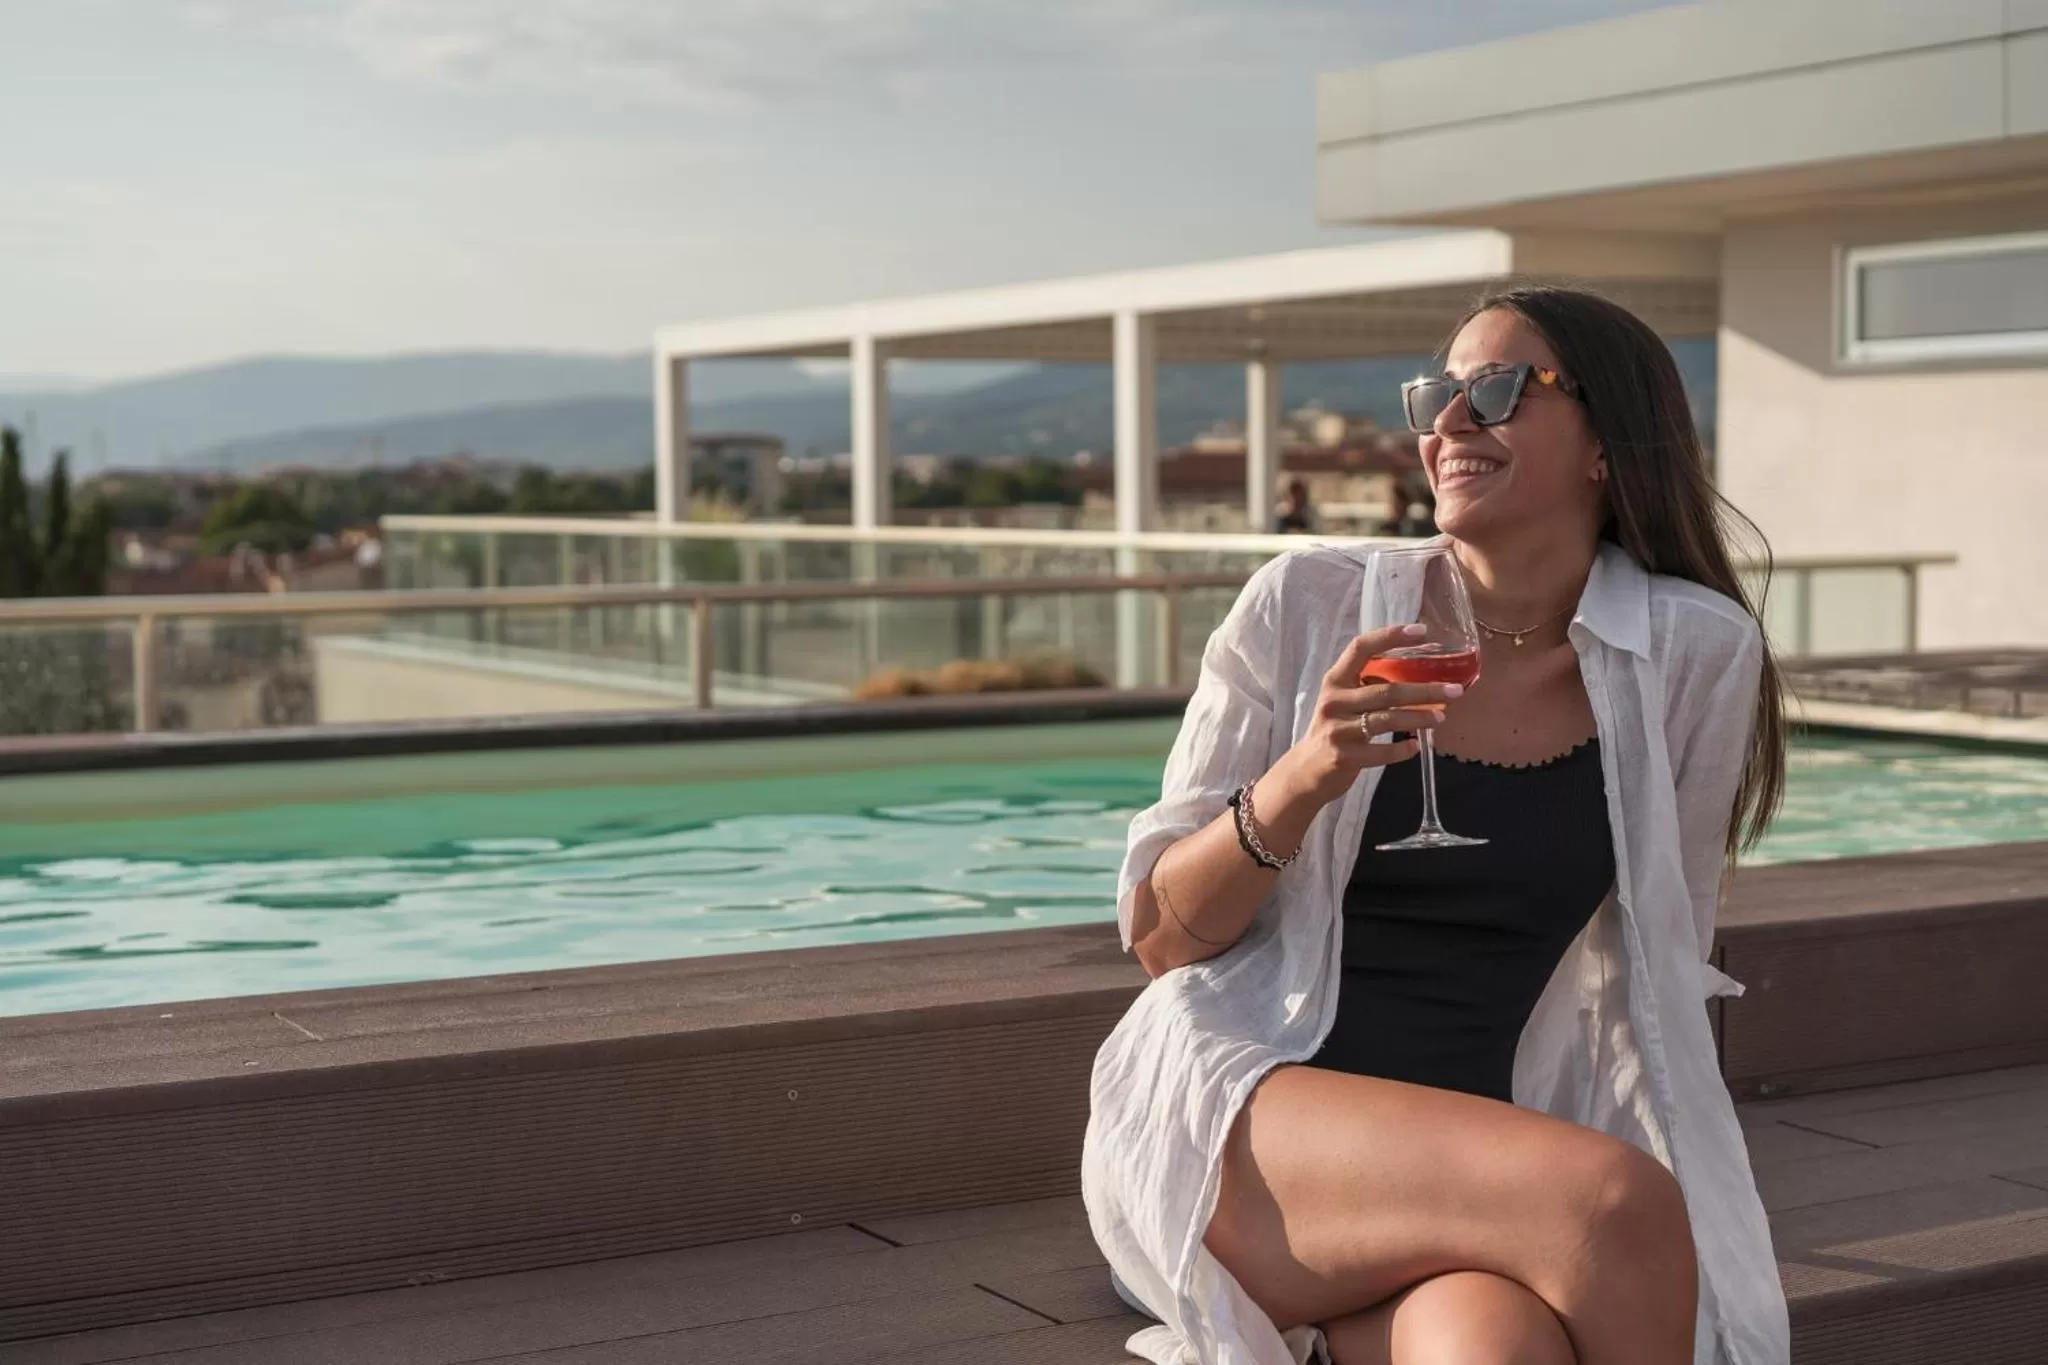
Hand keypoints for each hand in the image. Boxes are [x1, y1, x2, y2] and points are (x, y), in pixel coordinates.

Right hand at [1274, 625, 1465, 808]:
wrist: (1306, 769)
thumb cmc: (1334, 728)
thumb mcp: (1343, 700)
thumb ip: (1369, 685)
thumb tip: (1419, 673)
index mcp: (1335, 680)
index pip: (1361, 648)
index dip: (1390, 636)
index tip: (1421, 631)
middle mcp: (1334, 700)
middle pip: (1386, 691)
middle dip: (1424, 690)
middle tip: (1453, 690)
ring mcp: (1337, 729)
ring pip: (1387, 720)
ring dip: (1418, 718)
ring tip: (1441, 718)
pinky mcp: (1343, 756)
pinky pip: (1380, 752)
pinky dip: (1402, 749)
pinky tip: (1416, 746)